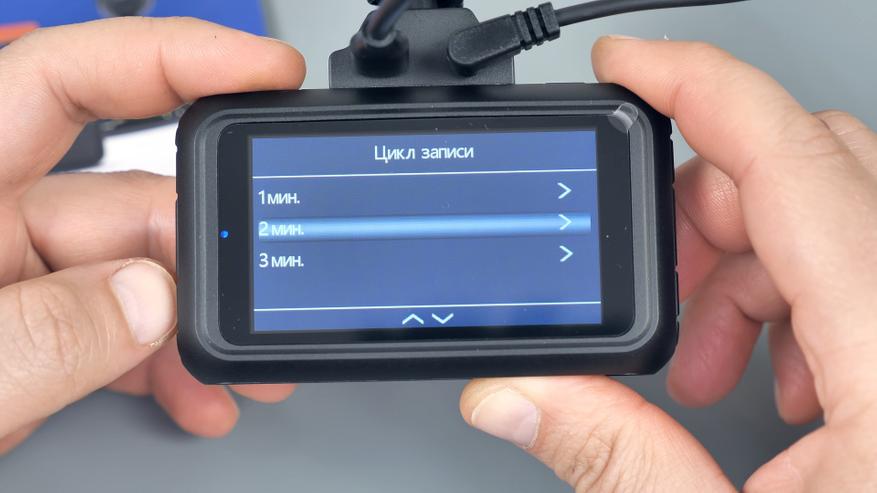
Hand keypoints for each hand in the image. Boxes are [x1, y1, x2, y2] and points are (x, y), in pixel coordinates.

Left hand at [0, 17, 306, 453]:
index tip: (263, 69)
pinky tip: (192, 393)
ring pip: (135, 276)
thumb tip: (146, 299)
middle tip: (254, 299)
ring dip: (196, 325)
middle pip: (123, 200)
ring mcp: (6, 286)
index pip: (63, 81)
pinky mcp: (27, 339)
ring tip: (233, 377)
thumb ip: (31, 340)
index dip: (173, 58)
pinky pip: (117, 330)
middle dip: (205, 251)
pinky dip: (164, 360)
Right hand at [460, 38, 876, 490]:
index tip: (627, 64)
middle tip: (651, 277)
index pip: (791, 157)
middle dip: (704, 201)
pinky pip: (871, 268)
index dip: (698, 85)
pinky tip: (779, 380)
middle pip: (817, 168)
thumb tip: (517, 396)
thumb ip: (616, 457)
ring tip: (710, 362)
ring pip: (844, 213)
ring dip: (750, 260)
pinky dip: (803, 296)